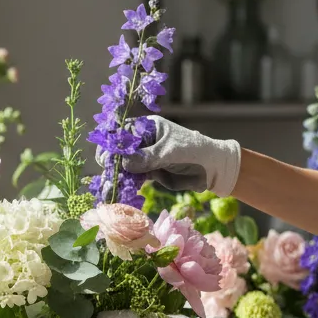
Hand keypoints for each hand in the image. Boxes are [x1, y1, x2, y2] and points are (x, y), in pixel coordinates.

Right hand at [116, 117, 241, 196]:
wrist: (212, 169)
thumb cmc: (193, 152)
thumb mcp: (169, 152)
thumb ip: (146, 157)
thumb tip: (123, 163)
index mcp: (148, 128)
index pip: (122, 131)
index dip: (112, 142)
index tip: (105, 155)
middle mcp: (144, 141)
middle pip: (119, 149)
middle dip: (111, 160)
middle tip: (108, 172)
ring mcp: (145, 157)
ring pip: (124, 165)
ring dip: (116, 174)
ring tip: (111, 185)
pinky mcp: (148, 172)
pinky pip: (132, 177)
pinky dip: (126, 183)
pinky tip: (121, 189)